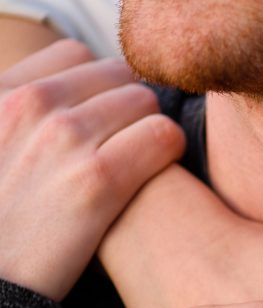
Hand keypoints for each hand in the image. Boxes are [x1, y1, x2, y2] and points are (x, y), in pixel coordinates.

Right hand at [0, 40, 183, 299]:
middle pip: (118, 75)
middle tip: (130, 145)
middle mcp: (29, 105)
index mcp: (2, 94)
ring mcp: (64, 138)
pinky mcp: (98, 179)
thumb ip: (27, 120)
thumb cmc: (4, 224)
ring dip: (152, 128)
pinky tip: (161, 172)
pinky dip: (171, 149)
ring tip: (143, 162)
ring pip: (145, 101)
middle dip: (131, 107)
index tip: (104, 118)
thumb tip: (78, 107)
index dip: (99, 87)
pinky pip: (163, 136)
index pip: (75, 55)